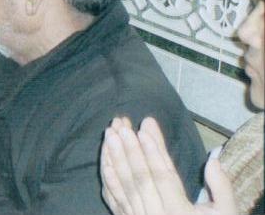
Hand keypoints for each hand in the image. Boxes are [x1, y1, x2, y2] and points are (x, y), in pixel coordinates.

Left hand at [100, 117, 236, 214]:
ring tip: (109, 134)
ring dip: (114, 158)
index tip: (144, 128)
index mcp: (180, 212)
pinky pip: (114, 200)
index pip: (164, 177)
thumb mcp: (225, 214)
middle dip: (129, 149)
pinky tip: (105, 162)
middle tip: (121, 125)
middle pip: (140, 178)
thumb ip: (222, 188)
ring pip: (124, 186)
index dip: (153, 152)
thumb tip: (213, 159)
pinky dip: (108, 180)